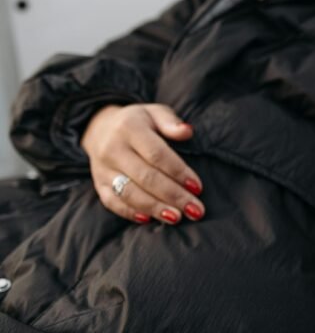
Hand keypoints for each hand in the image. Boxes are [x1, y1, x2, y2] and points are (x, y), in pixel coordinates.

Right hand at [81, 104, 203, 224]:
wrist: (100, 128)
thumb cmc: (139, 123)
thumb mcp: (155, 113)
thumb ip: (171, 122)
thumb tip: (187, 132)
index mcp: (129, 128)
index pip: (157, 154)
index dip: (178, 172)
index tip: (197, 187)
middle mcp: (112, 149)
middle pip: (146, 177)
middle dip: (173, 196)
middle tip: (195, 210)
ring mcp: (103, 168)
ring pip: (129, 193)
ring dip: (155, 208)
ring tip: (177, 218)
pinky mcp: (99, 183)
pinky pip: (112, 202)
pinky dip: (130, 213)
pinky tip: (150, 220)